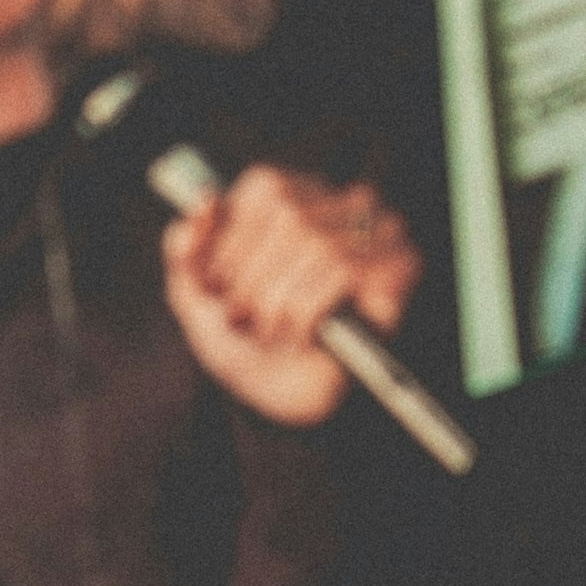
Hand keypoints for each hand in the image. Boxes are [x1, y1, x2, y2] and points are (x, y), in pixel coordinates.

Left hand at [161, 164, 421, 424]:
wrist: (281, 397)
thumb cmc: (241, 335)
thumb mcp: (195, 290)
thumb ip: (186, 244)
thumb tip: (205, 199)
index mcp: (291, 194)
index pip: (266, 187)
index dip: (234, 239)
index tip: (214, 287)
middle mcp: (339, 201)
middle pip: (290, 215)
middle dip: (253, 277)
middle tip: (239, 319)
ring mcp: (377, 232)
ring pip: (317, 244)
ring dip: (280, 301)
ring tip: (270, 332)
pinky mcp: (399, 268)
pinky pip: (345, 272)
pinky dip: (310, 311)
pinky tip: (304, 337)